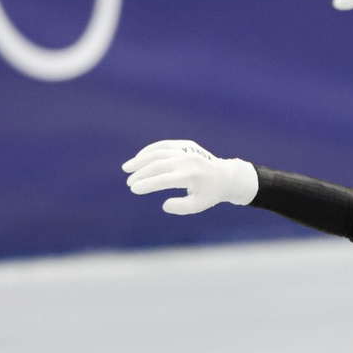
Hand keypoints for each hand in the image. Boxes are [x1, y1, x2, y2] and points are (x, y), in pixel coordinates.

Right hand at [122, 140, 258, 214]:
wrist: (225, 176)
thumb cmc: (209, 194)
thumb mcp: (198, 206)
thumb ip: (181, 207)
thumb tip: (164, 205)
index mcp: (191, 176)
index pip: (163, 180)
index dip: (147, 184)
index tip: (134, 189)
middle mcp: (187, 160)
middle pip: (157, 165)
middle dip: (140, 174)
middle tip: (129, 183)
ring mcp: (186, 150)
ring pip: (158, 152)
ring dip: (140, 160)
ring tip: (127, 168)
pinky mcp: (185, 144)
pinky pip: (163, 145)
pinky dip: (149, 151)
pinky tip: (139, 158)